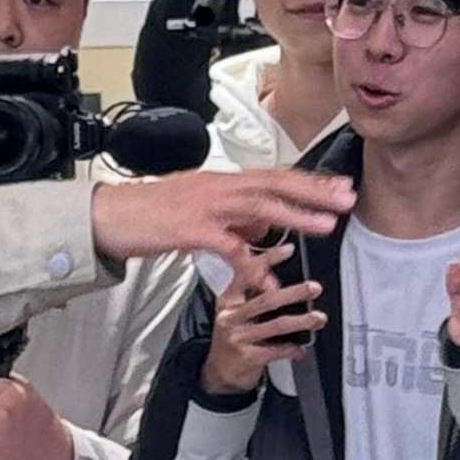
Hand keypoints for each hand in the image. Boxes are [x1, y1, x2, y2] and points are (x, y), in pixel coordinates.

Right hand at [93, 163, 352, 280]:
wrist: (111, 216)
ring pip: (260, 206)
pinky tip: (269, 284)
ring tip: (326, 227)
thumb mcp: (199, 208)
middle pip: (275, 183)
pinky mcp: (191, 229)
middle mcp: (219, 187)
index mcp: (222, 181)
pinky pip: (230, 248)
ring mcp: (206, 206)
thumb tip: (262, 223)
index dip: (308, 181)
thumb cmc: (151, 214)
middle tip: (348, 199)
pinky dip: (252, 265)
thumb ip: (232, 215)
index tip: (339, 187)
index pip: (274, 175)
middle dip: (314, 191)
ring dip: (295, 216)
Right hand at [200, 245, 325, 391]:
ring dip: (301, 321)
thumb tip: (281, 281)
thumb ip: (254, 294)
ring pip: (275, 325)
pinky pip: (276, 350)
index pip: (246, 273)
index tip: (288, 250)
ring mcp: (238, 337)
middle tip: (313, 287)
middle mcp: (231, 316)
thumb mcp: (236, 311)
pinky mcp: (247, 358)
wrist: (219, 372)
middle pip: (266, 300)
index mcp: (228, 299)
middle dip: (293, 293)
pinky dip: (292, 349)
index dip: (267, 259)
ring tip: (318, 318)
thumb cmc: (233, 336)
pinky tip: (301, 348)